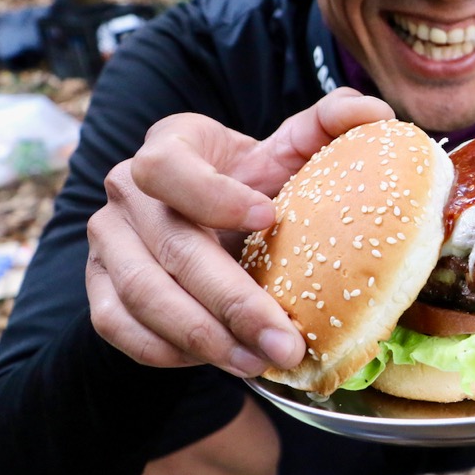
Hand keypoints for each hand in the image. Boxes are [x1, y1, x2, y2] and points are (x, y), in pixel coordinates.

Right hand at [86, 88, 395, 376]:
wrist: (217, 215)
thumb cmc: (259, 179)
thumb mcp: (295, 146)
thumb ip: (333, 122)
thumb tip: (373, 112)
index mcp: (170, 145)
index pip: (167, 167)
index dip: (212, 195)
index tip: (270, 219)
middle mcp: (128, 192)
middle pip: (170, 250)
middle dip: (232, 302)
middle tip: (285, 340)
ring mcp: (109, 242)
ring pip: (144, 296)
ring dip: (204, 338)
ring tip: (260, 362)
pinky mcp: (101, 287)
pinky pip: (119, 327)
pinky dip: (168, 351)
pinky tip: (221, 360)